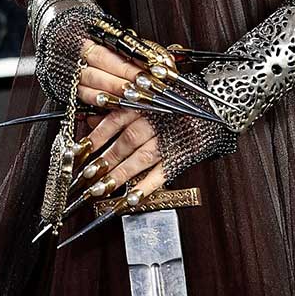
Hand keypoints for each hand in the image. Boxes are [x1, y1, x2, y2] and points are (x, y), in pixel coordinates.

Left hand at [63, 39, 168, 214]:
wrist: (214, 105)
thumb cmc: (176, 100)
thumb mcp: (145, 98)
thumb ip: (119, 109)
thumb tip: (92, 122)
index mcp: (144, 103)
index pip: (114, 122)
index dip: (95, 138)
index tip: (80, 152)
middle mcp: (155, 120)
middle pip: (125, 142)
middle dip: (105, 161)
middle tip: (88, 176)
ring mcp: (169, 139)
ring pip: (140, 159)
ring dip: (119, 175)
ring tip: (101, 189)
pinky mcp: (181, 155)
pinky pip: (162, 173)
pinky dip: (147, 186)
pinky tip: (132, 198)